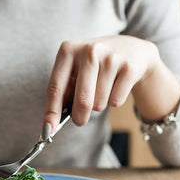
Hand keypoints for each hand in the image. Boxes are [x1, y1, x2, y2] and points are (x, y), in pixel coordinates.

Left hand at [43, 35, 179, 131]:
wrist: (131, 49)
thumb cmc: (96, 64)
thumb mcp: (76, 69)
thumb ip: (64, 91)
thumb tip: (52, 122)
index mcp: (68, 50)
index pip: (56, 87)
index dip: (52, 111)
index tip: (48, 129)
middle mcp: (89, 51)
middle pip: (82, 101)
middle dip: (79, 117)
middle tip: (79, 120)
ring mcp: (111, 58)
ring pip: (99, 103)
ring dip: (99, 105)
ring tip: (102, 89)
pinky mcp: (129, 68)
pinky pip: (115, 101)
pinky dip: (114, 101)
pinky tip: (116, 86)